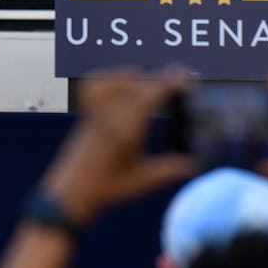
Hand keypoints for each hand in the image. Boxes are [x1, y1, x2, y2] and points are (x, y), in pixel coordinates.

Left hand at [42, 70, 198, 225]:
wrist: (71, 192)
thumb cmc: (107, 188)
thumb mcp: (144, 180)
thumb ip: (171, 169)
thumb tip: (196, 164)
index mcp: (127, 128)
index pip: (151, 94)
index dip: (170, 81)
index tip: (185, 75)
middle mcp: (111, 113)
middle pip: (138, 83)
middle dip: (160, 80)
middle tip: (178, 84)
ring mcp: (97, 110)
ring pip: (118, 80)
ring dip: (139, 78)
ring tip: (153, 86)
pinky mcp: (87, 112)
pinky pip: (97, 83)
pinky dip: (113, 78)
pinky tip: (123, 83)